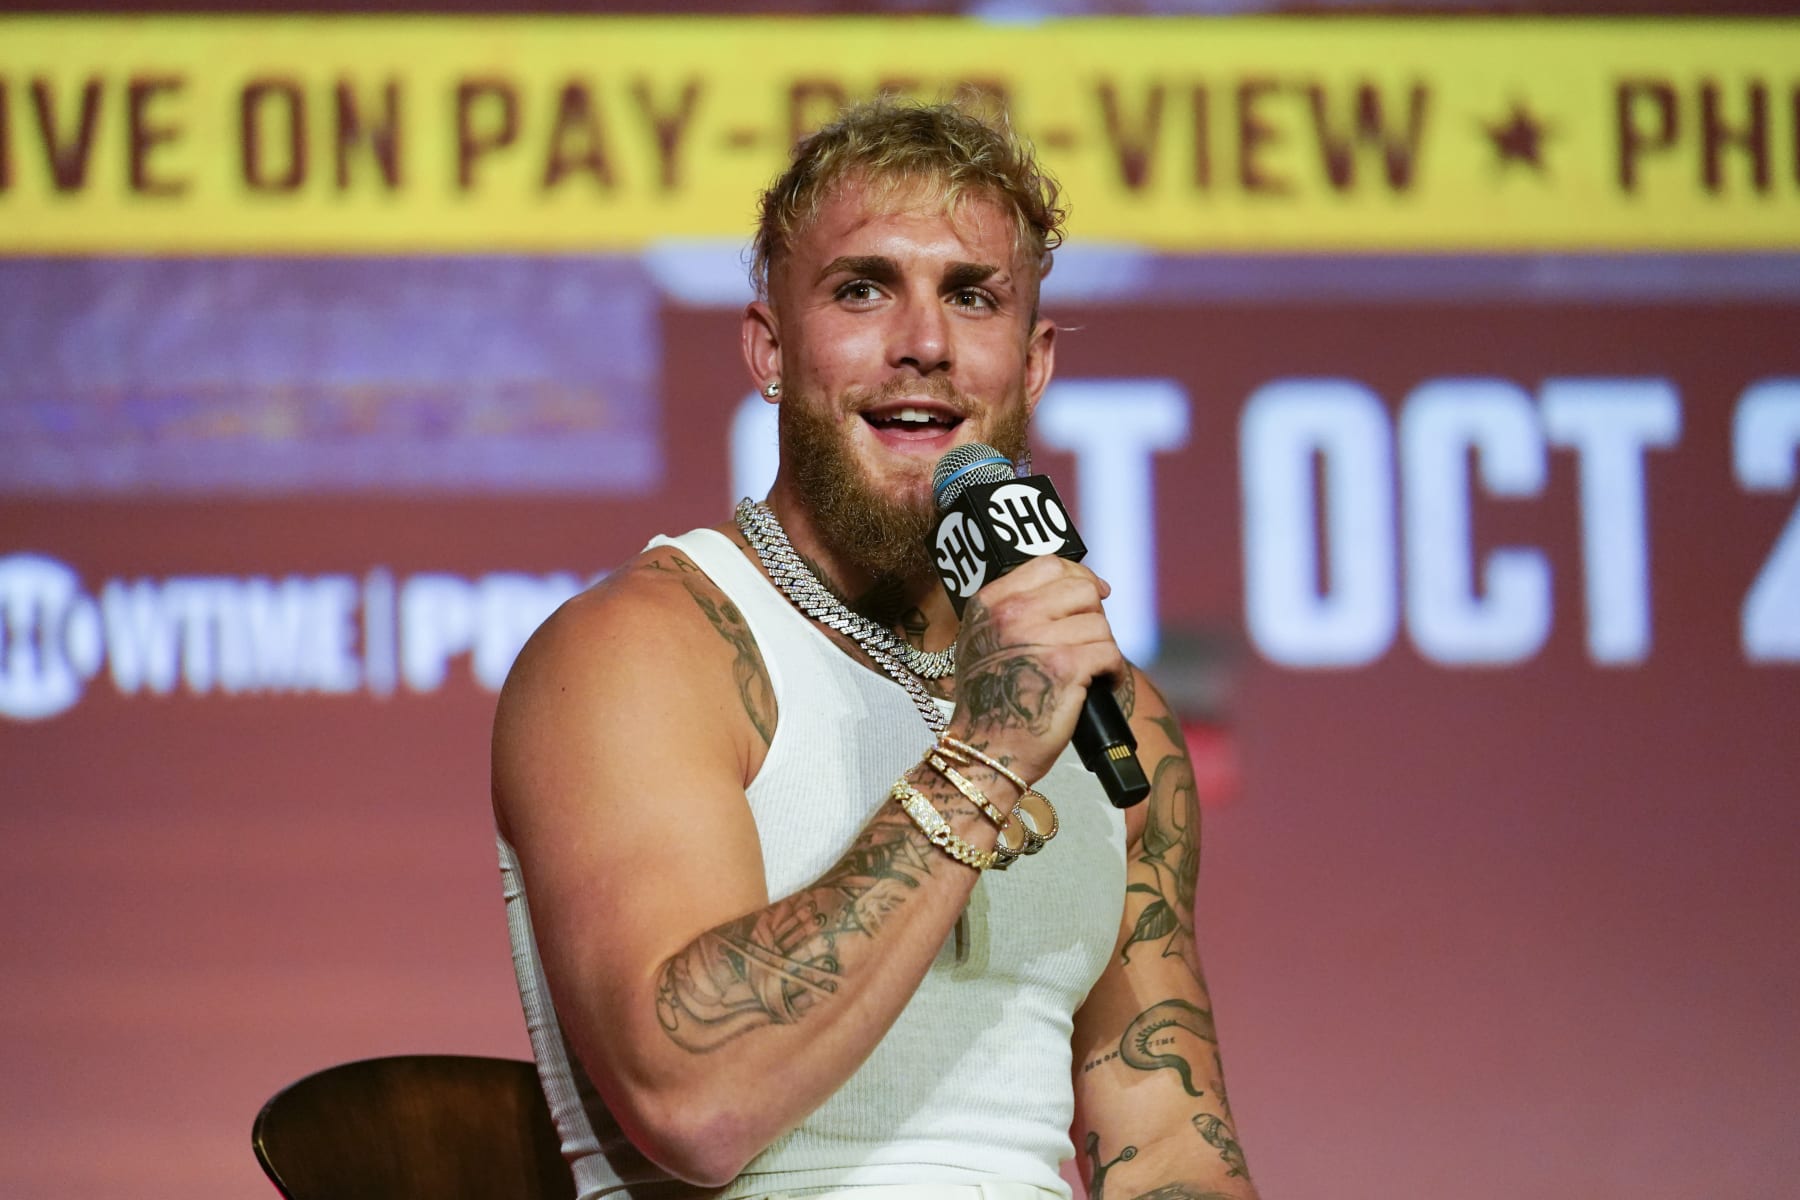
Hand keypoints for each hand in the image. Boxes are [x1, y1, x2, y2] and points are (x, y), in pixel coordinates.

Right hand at [946, 555, 1125, 787]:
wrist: (986, 749)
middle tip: (1088, 642)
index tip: (1095, 593)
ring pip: (1099, 623)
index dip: (1079, 575)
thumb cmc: (990, 702)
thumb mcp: (982, 641)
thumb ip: (1012, 610)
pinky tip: (1102, 684)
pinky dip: (1113, 671)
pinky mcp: (1065, 667)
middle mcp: (1011, 614)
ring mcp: (1038, 638)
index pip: (1048, 564)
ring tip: (1091, 672)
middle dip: (1093, 616)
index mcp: (990, 603)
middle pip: (1080, 590)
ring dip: (1102, 649)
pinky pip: (1109, 652)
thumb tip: (1074, 587)